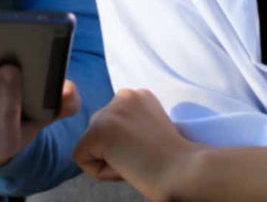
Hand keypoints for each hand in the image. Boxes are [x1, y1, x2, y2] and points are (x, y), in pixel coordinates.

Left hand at [73, 88, 201, 200]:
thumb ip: (129, 125)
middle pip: (97, 131)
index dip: (127, 144)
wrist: (184, 172)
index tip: (150, 147)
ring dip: (110, 160)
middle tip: (144, 155)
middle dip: (115, 150)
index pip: (111, 124)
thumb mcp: (149, 130)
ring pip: (89, 146)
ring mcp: (110, 111)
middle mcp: (123, 95)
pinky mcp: (99, 131)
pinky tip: (127, 166)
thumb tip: (107, 136)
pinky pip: (82, 159)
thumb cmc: (172, 160)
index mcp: (137, 95)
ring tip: (137, 160)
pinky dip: (102, 172)